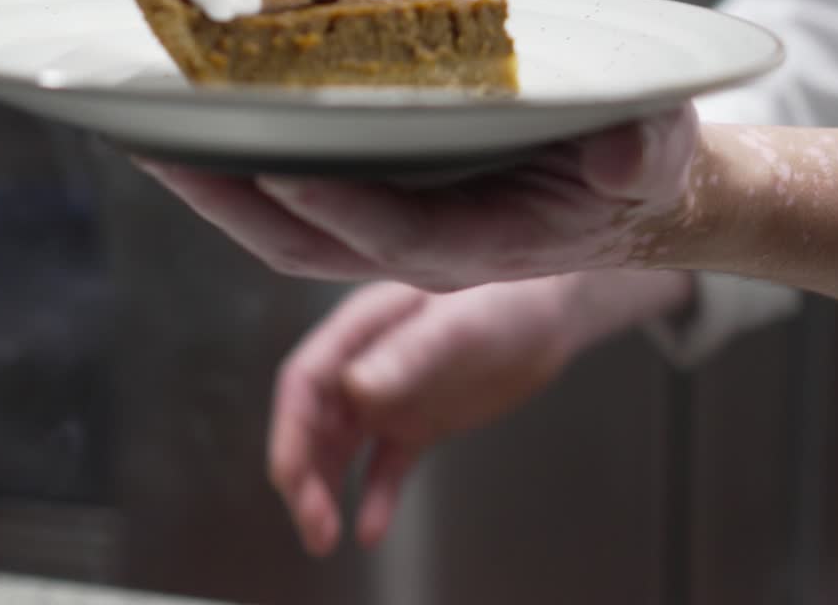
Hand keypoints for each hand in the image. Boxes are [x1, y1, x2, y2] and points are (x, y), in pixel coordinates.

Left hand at [137, 106, 698, 290]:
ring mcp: (392, 233)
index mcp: (486, 246)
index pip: (402, 236)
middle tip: (161, 150)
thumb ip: (643, 155)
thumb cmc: (637, 169)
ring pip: (287, 231)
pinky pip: (295, 206)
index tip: (275, 160)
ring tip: (152, 141)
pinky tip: (203, 136)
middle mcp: (425, 249)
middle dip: (233, 203)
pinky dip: (242, 178)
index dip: (340, 206)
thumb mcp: (656, 151)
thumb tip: (623, 160)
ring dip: (217, 193)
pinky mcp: (378, 211)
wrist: (631, 202)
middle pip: (311, 244)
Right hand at [268, 278, 577, 555]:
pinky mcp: (416, 424)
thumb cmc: (503, 298)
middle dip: (304, 475)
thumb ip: (407, 355)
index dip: (289, 431)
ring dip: (326, 491)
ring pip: (339, 450)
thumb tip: (354, 388)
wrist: (549, 314)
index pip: (304, 381)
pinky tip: (369, 531)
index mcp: (359, 329)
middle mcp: (362, 364)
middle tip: (314, 527)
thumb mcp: (455, 325)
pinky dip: (374, 497)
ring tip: (324, 540)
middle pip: (313, 424)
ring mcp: (388, 396)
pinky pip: (385, 466)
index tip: (288, 479)